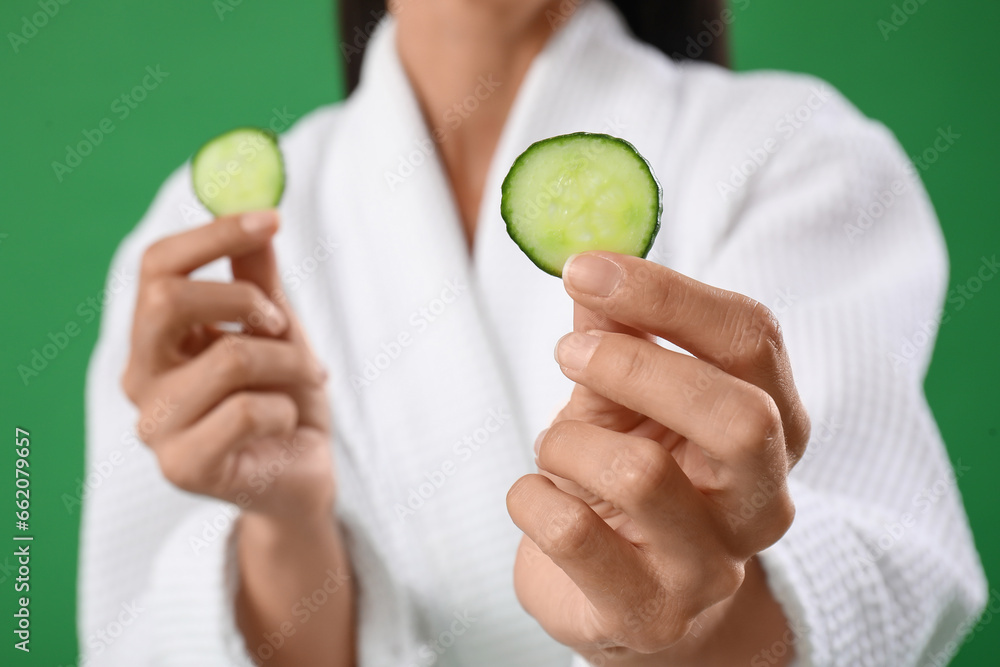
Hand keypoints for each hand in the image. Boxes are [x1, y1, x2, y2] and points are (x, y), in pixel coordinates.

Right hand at [121, 209, 333, 524]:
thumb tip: (258, 216)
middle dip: (244, 298)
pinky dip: (285, 408)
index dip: (213, 235)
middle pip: (166, 300)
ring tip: (306, 379)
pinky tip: (285, 425)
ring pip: (229, 357)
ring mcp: (155, 426)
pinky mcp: (183, 467)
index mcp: (157, 339)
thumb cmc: (285, 398)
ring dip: (290, 361)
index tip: (271, 218)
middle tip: (282, 321)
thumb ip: (259, 279)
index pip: (157, 268)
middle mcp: (141, 379)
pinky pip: (247, 410)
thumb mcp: (278, 330)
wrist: (304, 474)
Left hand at [506, 252, 809, 664]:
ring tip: (555, 450)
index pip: (752, 339)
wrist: (625, 597)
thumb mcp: (625, 397)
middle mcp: (761, 501)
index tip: (587, 268)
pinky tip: (537, 498)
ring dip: (567, 441)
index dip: (667, 294)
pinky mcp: (646, 613)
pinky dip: (530, 498)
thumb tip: (593, 275)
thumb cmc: (629, 480)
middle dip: (635, 366)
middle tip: (567, 352)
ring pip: (641, 476)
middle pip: (737, 416)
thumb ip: (616, 336)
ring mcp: (710, 567)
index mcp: (772, 425)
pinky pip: (570, 533)